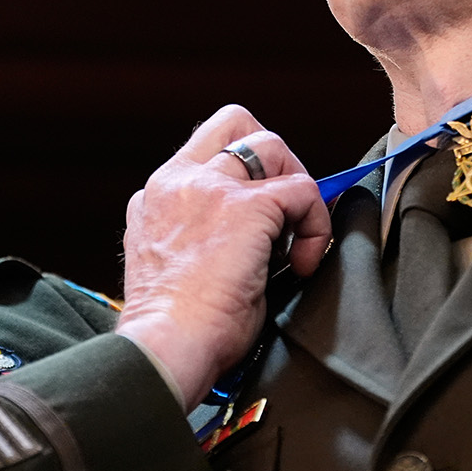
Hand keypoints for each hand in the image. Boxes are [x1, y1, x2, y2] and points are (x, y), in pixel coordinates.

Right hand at [115, 105, 331, 411]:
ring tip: (296, 239)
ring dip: (296, 189)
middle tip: (284, 209)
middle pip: (236, 123)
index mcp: (155, 197)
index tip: (261, 214)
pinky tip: (303, 263)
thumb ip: (201, 235)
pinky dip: (315, 225)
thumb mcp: (173, 265)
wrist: (167, 347)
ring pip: (272, 146)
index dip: (243, 171)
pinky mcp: (246, 207)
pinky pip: (303, 190)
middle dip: (272, 157)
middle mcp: (177, 181)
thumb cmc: (174, 329)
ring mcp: (210, 188)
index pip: (205, 149)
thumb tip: (256, 238)